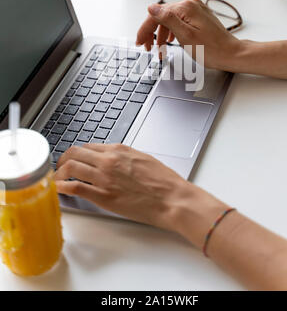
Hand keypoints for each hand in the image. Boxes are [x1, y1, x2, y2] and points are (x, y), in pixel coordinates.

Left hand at [55, 143, 197, 230]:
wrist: (172, 198)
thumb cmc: (164, 181)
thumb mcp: (143, 159)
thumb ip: (124, 157)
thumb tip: (114, 160)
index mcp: (119, 150)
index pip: (89, 146)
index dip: (77, 153)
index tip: (73, 159)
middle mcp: (109, 160)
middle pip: (75, 153)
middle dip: (63, 159)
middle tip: (59, 167)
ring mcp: (105, 178)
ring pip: (71, 167)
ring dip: (59, 173)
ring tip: (56, 180)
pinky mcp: (104, 196)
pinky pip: (75, 187)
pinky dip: (63, 187)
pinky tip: (59, 190)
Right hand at [136, 0, 242, 69]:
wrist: (231, 54)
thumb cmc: (211, 50)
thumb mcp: (185, 36)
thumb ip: (167, 19)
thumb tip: (152, 7)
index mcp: (186, 8)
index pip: (157, 14)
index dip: (145, 29)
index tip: (140, 42)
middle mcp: (191, 5)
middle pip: (162, 16)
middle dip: (152, 32)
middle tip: (147, 47)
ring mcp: (196, 10)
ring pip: (170, 19)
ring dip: (162, 34)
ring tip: (159, 49)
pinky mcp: (199, 16)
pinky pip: (179, 21)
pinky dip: (172, 32)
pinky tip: (171, 41)